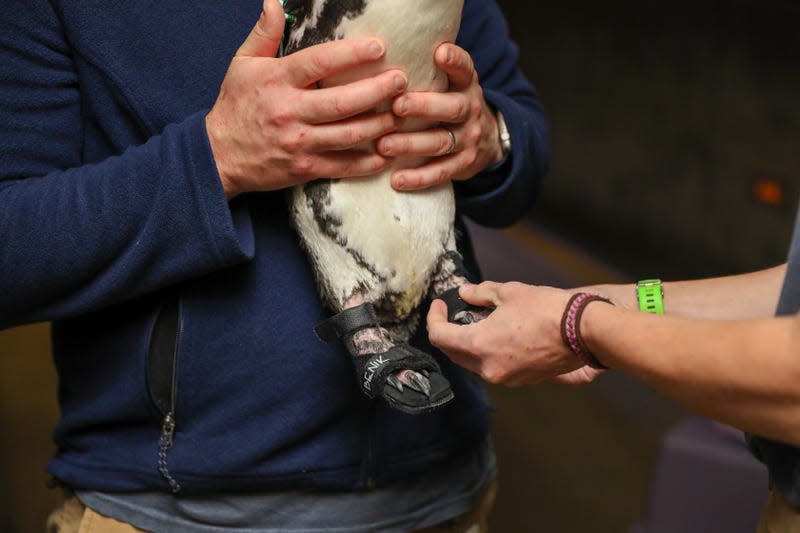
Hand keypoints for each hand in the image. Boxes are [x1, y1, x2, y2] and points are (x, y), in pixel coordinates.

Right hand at [206, 0, 408, 197]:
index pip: (319, 63)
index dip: (351, 54)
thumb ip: (264, 33)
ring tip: (402, 113)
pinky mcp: (304, 169)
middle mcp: (290, 112)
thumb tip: (273, 1)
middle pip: (342, 102)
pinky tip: (387, 153)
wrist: (218, 155)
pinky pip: (343, 166)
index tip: (379, 46)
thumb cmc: (235, 105)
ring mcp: (299, 143)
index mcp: (277, 81)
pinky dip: (368, 162)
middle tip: (401, 81)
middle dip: (377, 91)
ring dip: (380, 125)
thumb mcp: (243, 64)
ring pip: (349, 134)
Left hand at [376, 43, 504, 190]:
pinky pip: (442, 172)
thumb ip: (428, 74)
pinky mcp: (464, 164)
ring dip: (411, 144)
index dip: (455, 61)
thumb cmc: (451, 104)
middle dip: (424, 107)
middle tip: (397, 106)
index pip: (464, 69)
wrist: (486, 139)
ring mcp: (469, 138)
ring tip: (384, 145)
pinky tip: (397, 180)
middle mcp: (470, 109)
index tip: (440, 53)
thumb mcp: (450, 84)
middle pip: (452, 107)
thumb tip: (382, 62)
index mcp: (466, 84)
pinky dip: (419, 178)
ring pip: (441, 142)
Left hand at [427, 282, 587, 385]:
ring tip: (477, 322)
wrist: (583, 331)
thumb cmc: (547, 309)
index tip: (439, 305)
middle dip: (448, 333)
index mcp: (479, 345)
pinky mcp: (522, 380)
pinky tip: (498, 335)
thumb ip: (480, 294)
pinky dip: (488, 352)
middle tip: (451, 314)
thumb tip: (465, 293)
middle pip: (454, 353)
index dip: (434, 318)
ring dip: (469, 344)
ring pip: (474, 363)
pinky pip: (494, 367)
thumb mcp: (509, 293)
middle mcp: (488, 368)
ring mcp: (506, 377)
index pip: (440, 337)